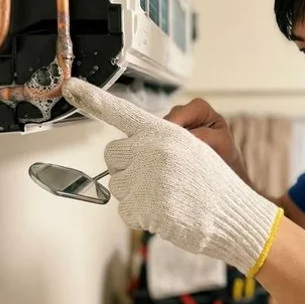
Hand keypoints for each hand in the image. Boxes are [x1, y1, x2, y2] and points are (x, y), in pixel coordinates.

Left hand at [62, 78, 283, 274]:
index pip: (123, 113)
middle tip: (157, 178)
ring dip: (135, 193)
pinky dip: (141, 216)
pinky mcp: (142, 206)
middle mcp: (151, 151)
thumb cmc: (213, 183)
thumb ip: (158, 142)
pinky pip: (126, 210)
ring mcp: (145, 179)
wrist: (233, 214)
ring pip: (117, 185)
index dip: (93, 99)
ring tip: (167, 198)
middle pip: (113, 155)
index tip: (71, 87)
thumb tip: (130, 150)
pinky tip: (165, 213)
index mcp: (163, 132)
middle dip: (127, 165)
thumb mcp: (191, 149)